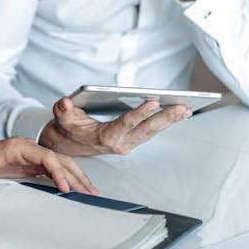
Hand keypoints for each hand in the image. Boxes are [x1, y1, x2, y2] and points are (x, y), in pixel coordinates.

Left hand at [0, 137, 97, 195]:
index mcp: (15, 147)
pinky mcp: (32, 164)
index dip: (57, 171)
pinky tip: (76, 188)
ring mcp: (31, 156)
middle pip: (58, 158)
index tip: (65, 187)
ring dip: (76, 176)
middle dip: (75, 175)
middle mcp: (27, 148)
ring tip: (90, 191)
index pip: (44, 156)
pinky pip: (54, 169)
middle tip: (89, 191)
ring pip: (60, 162)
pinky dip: (67, 177)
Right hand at [39, 97, 190, 156]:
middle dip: (166, 119)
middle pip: (146, 130)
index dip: (140, 113)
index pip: (126, 124)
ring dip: (170, 121)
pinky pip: (152, 131)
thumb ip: (63, 111)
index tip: (154, 102)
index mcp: (105, 137)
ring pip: (153, 132)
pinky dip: (166, 122)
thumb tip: (65, 103)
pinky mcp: (133, 140)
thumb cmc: (69, 130)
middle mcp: (120, 143)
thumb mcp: (62, 119)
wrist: (70, 146)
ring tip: (186, 109)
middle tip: (181, 107)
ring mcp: (129, 143)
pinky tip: (178, 113)